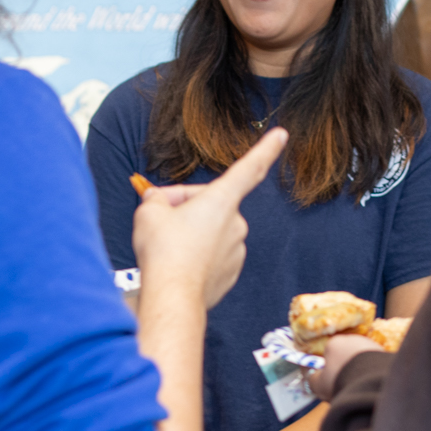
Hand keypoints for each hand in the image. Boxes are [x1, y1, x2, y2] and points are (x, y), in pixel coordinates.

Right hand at [132, 129, 286, 308]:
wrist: (172, 296)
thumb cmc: (163, 251)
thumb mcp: (148, 212)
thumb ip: (156, 199)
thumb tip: (158, 202)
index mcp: (221, 200)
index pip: (249, 167)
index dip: (266, 149)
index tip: (282, 135)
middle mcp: (236, 223)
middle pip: (210, 204)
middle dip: (185, 206)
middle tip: (158, 217)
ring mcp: (236, 249)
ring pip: (209, 231)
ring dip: (189, 232)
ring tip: (166, 246)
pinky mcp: (230, 273)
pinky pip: (212, 255)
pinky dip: (196, 255)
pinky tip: (178, 263)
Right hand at [307, 333, 383, 401]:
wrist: (371, 382)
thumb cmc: (341, 380)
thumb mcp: (319, 385)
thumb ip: (313, 380)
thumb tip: (313, 379)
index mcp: (334, 342)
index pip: (328, 354)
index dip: (329, 369)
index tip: (331, 382)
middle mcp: (352, 339)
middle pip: (345, 354)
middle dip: (345, 368)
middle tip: (345, 385)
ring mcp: (369, 344)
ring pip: (361, 358)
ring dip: (359, 370)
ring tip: (359, 386)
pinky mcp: (384, 352)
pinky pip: (373, 363)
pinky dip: (371, 372)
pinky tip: (369, 383)